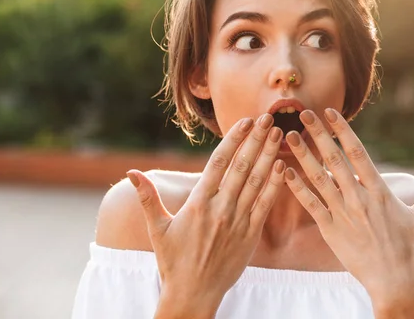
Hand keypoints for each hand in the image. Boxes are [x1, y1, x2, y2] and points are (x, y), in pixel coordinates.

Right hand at [126, 114, 284, 316]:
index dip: (234, 139)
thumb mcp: (157, 229)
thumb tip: (131, 172)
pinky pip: (265, 205)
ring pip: (256, 182)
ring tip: (279, 134)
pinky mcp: (250, 235)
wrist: (193, 294)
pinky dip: (274, 185)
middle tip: (269, 117)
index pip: (219, 163)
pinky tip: (282, 166)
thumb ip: (148, 198)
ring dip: (269, 156)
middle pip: (242, 167)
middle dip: (256, 140)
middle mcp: (220, 209)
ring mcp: (238, 222)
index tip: (246, 121)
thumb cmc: (172, 261)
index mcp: (198, 203)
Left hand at [284, 109, 413, 299]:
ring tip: (288, 136)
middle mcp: (358, 198)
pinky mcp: (330, 230)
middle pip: (334, 159)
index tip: (329, 112)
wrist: (395, 282)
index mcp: (380, 191)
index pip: (357, 152)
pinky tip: (285, 172)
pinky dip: (297, 188)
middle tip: (303, 113)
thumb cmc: (412, 249)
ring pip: (318, 178)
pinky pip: (310, 205)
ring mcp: (342, 214)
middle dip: (318, 134)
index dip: (342, 130)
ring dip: (302, 156)